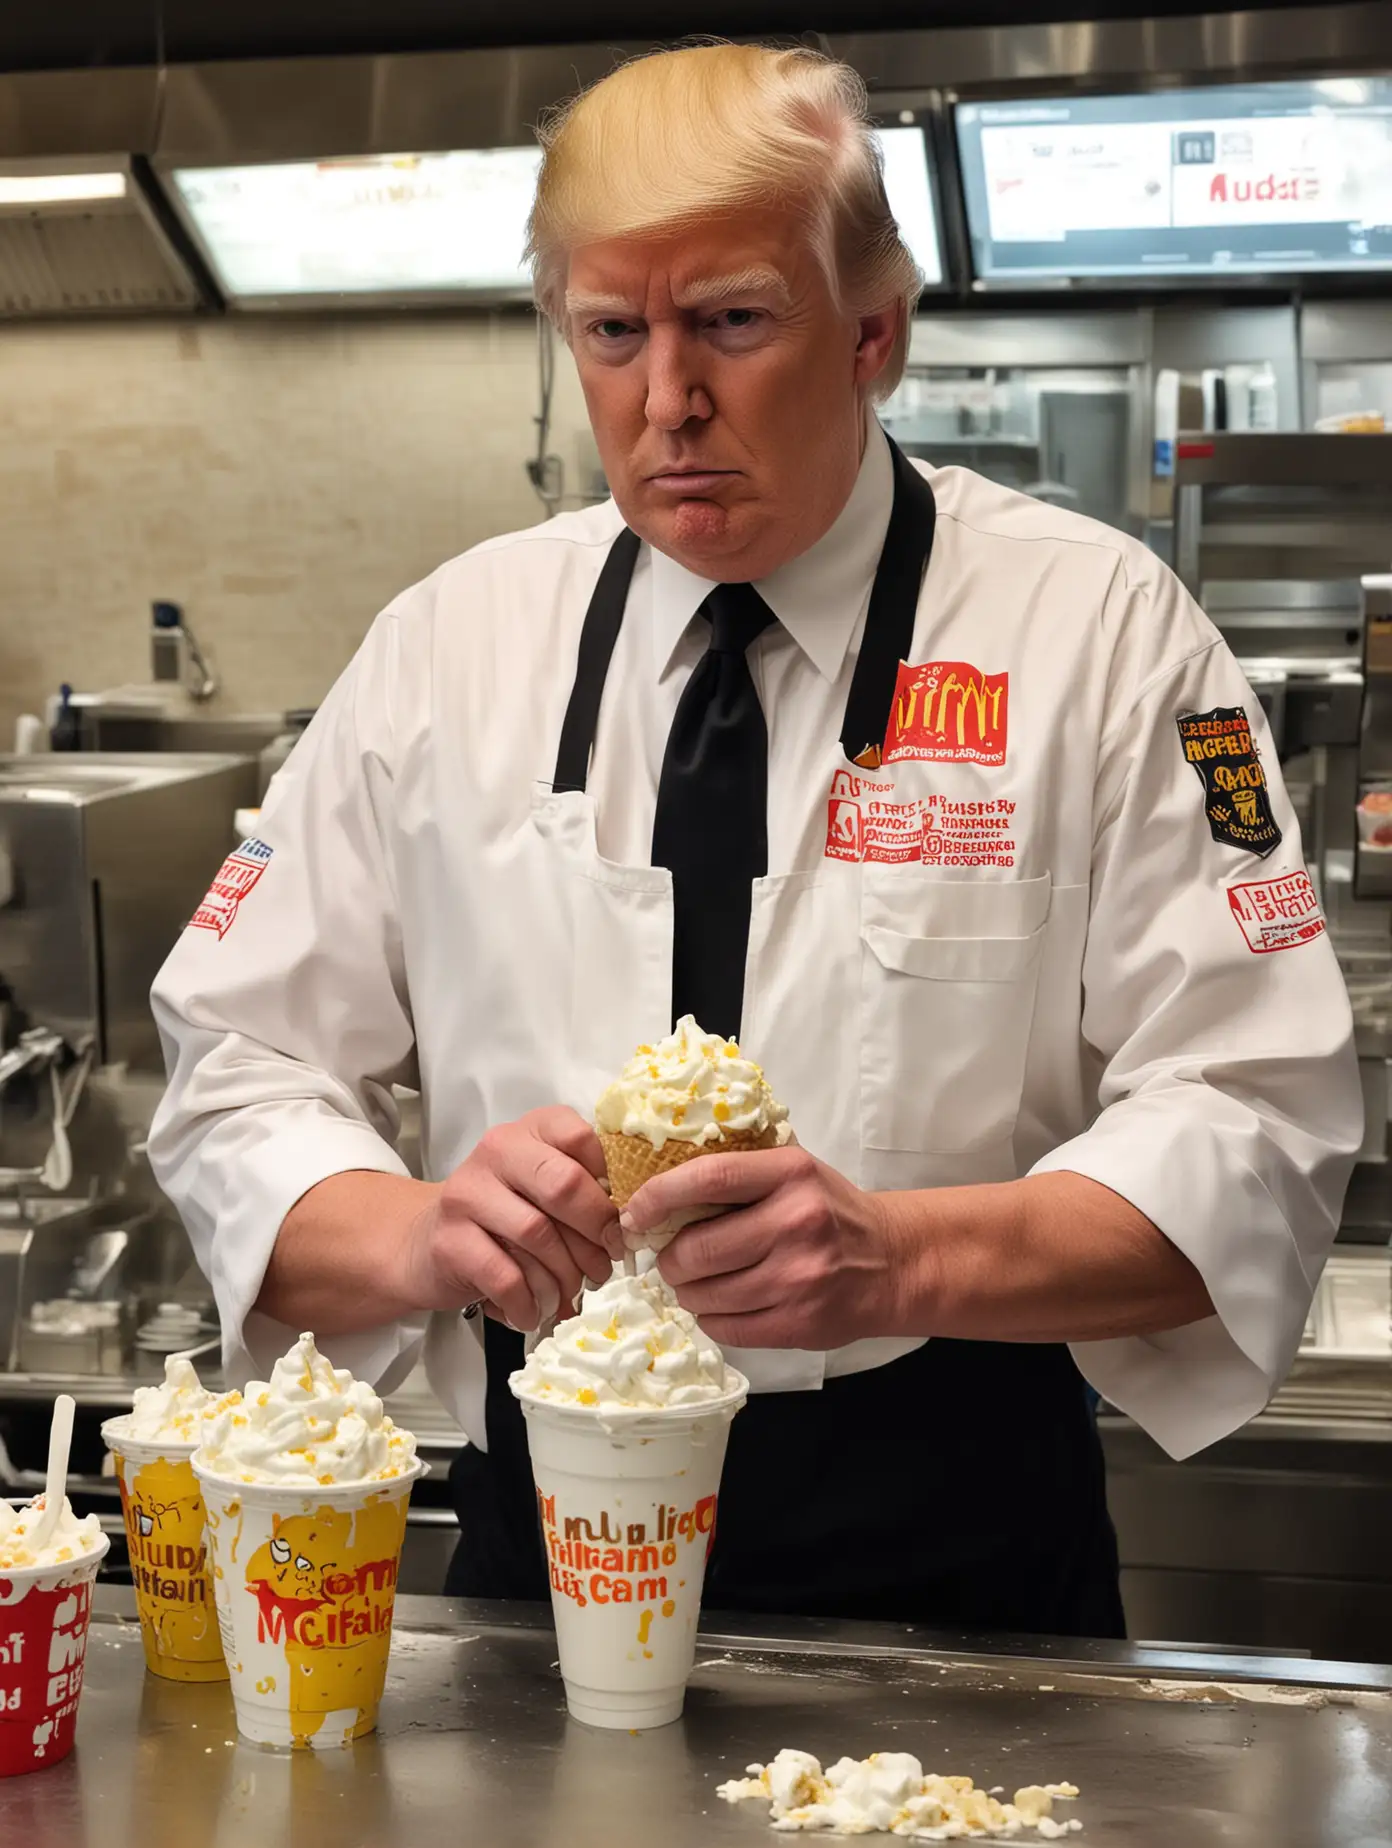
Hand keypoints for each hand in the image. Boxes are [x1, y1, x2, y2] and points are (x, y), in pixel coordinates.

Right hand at [398, 1108, 617, 1331]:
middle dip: (594, 1232)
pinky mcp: (449, 1240)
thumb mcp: (541, 1189)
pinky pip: (506, 1276)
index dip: (610, 1185)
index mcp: (530, 1131)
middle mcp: (496, 1151)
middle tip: (605, 1264)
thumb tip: (627, 1229)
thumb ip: (581, 1191)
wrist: (426, 1241)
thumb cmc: (502, 1216)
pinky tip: (533, 1311)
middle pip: (563, 1185)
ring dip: (564, 1276)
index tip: (618, 1222)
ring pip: (537, 1236)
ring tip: (569, 1294)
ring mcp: (467, 1194)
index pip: (581, 1138)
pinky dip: (529, 1301)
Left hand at [622, 1145, 914, 1349]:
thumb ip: (739, 1174)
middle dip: (669, 1258)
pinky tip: (723, 1304)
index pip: (708, 1178)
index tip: (634, 1213)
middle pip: (697, 1248)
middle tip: (671, 1257)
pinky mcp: (800, 1324)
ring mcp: (799, 1279)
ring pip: (706, 1295)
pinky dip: (711, 1318)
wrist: (893, 1263)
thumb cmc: (830, 1211)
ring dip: (687, 1292)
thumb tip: (657, 1189)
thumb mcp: (794, 1172)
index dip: (659, 1196)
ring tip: (697, 1282)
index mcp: (790, 1174)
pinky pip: (726, 1328)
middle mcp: (796, 1223)